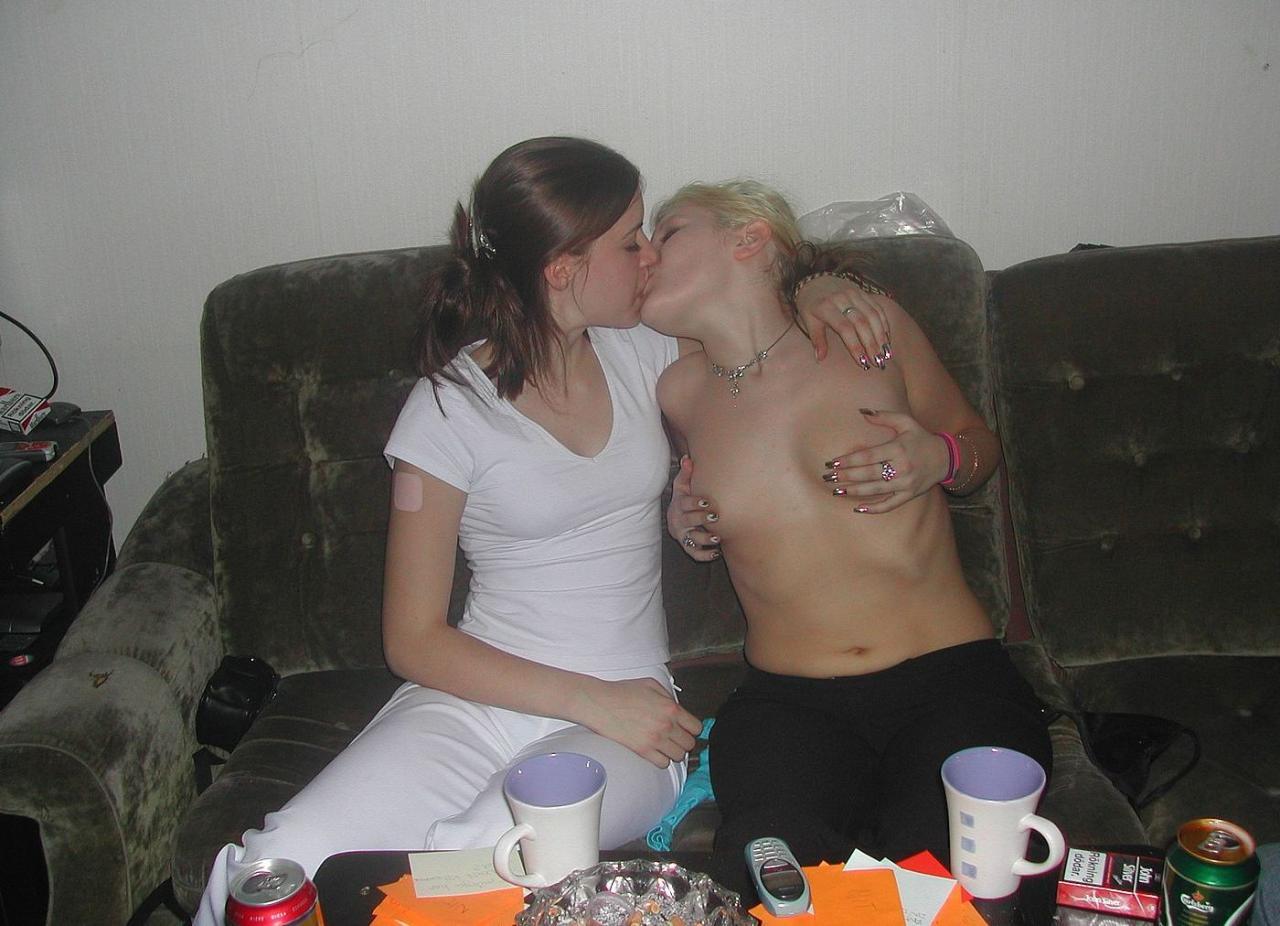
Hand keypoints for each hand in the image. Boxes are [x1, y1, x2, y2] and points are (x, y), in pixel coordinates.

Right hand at [578, 677, 701, 767]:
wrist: (601, 703)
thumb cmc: (621, 692)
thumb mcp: (651, 685)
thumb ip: (668, 697)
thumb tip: (676, 707)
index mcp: (670, 708)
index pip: (696, 727)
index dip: (692, 729)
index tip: (687, 729)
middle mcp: (666, 725)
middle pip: (689, 744)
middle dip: (683, 741)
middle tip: (675, 738)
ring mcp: (655, 739)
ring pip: (678, 756)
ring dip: (673, 752)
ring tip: (666, 746)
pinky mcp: (643, 750)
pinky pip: (663, 763)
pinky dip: (661, 759)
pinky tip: (656, 751)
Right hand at [666, 455, 720, 560]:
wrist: (675, 519)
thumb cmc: (683, 499)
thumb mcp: (682, 486)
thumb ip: (686, 473)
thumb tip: (688, 458)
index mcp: (679, 505)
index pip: (685, 504)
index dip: (694, 503)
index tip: (706, 501)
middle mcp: (679, 521)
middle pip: (688, 521)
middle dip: (701, 519)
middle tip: (715, 517)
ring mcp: (683, 535)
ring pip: (692, 539)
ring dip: (704, 539)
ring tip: (717, 538)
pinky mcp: (688, 546)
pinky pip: (694, 554)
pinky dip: (704, 556)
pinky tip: (716, 553)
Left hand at [793, 275, 894, 365]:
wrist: (816, 281)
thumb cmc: (811, 306)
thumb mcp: (808, 321)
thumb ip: (817, 339)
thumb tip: (820, 358)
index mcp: (826, 307)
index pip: (845, 328)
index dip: (855, 346)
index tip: (862, 362)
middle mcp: (842, 298)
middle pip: (862, 322)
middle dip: (871, 344)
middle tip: (878, 362)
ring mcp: (854, 294)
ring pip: (873, 315)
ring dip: (881, 336)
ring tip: (886, 354)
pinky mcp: (863, 292)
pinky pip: (877, 308)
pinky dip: (884, 324)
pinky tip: (887, 340)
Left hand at [822, 409, 950, 512]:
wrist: (946, 458)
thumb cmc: (920, 438)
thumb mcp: (906, 422)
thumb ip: (884, 416)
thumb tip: (862, 412)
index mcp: (898, 449)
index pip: (868, 456)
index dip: (849, 460)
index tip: (833, 462)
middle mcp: (901, 468)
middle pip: (868, 474)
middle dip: (846, 476)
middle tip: (828, 477)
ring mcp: (906, 484)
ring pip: (875, 490)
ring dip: (854, 491)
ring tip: (836, 491)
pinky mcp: (909, 495)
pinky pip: (890, 505)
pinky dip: (874, 508)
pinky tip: (858, 508)